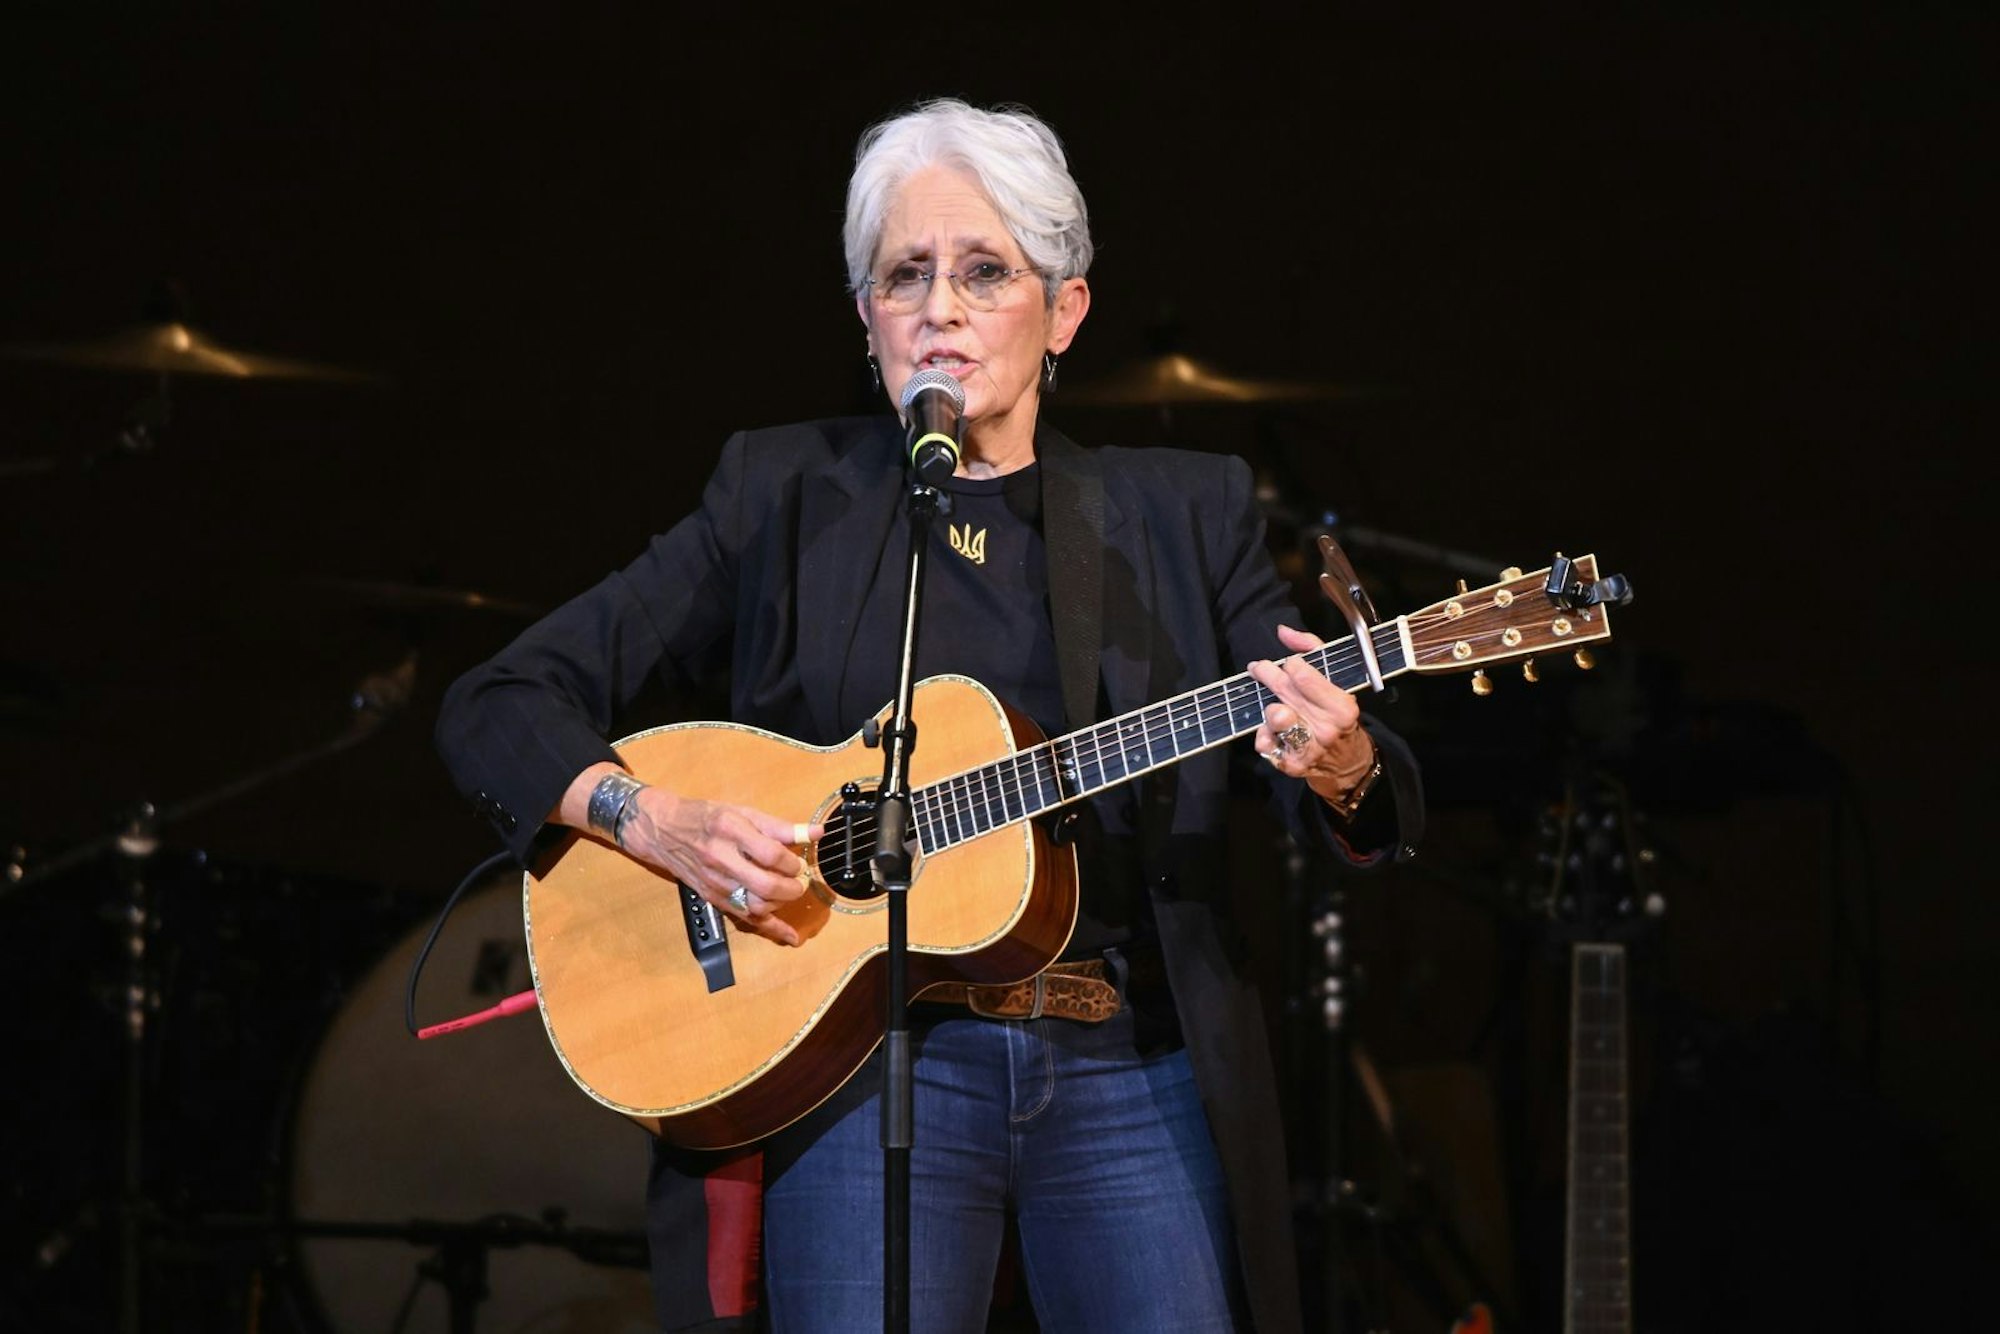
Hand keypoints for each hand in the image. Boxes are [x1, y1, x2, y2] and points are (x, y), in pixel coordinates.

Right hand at [615, 787, 821, 946]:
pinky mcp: (713, 898)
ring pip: (757, 905)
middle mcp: (721, 859)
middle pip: (766, 885)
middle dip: (792, 887)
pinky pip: (746, 918)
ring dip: (782, 903)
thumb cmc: (706, 818)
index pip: (771, 854)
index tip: (799, 862)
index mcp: (730, 831)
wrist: (663, 831)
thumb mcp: (743, 812)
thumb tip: (815, 832)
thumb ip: (780, 826)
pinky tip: (790, 937)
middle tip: (800, 880)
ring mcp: (716, 883)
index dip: (793, 862)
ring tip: (789, 891)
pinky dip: (771, 929)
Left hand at [1247, 624, 1378, 803]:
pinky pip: (1264, 743)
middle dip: (1266, 674)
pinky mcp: (1292, 765)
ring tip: (1275, 706)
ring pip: (1274, 716)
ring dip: (1270, 708)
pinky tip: (1272, 731)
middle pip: (1284, 691)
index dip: (1290, 663)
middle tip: (1259, 669)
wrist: (1348, 762)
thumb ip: (1312, 650)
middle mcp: (1326, 728)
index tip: (1289, 663)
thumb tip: (1283, 631)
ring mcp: (1309, 748)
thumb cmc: (1339, 716)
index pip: (1302, 674)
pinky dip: (1264, 735)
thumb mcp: (1336, 680)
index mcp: (1342, 707)